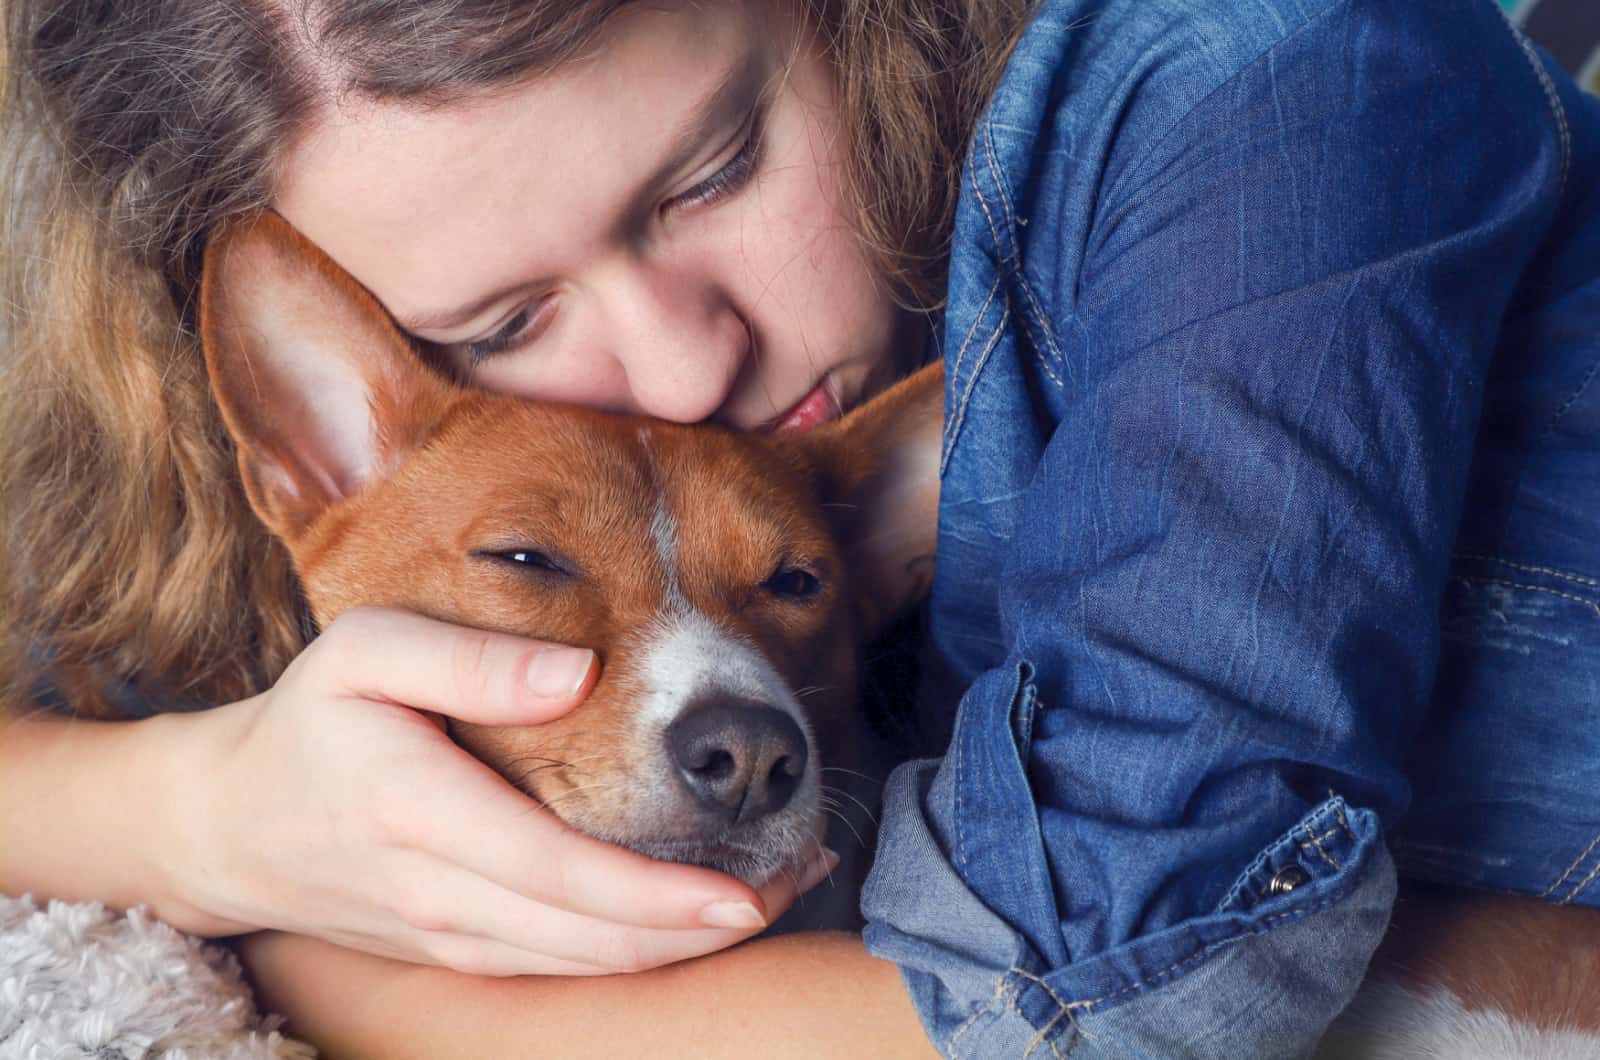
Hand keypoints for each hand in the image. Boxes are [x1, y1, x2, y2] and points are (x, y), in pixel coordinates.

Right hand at [173, 607, 835, 975]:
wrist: (236, 827)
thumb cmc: (313, 722)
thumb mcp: (362, 653)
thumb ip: (466, 661)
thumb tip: (580, 673)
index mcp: (420, 812)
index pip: (558, 873)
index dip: (656, 897)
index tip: (743, 893)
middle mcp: (441, 894)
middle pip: (591, 939)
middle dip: (702, 927)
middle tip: (802, 880)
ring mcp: (452, 936)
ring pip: (587, 966)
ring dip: (685, 946)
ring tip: (780, 892)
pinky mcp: (464, 951)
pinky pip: (565, 967)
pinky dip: (641, 950)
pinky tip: (701, 916)